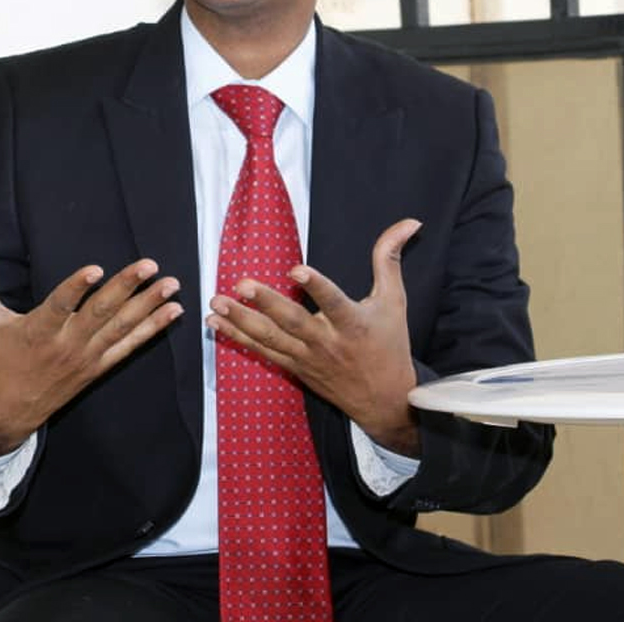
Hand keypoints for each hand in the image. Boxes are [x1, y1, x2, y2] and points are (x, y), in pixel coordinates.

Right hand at [0, 236, 182, 459]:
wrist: (4, 411)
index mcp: (36, 331)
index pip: (59, 306)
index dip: (76, 288)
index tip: (96, 269)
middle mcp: (65, 345)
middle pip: (100, 315)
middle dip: (127, 289)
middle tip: (150, 266)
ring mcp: (86, 358)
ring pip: (121, 329)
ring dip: (149, 306)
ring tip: (172, 284)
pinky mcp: (98, 367)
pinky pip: (129, 347)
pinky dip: (152, 330)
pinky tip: (173, 312)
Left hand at [206, 219, 422, 454]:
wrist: (384, 401)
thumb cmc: (389, 345)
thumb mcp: (394, 301)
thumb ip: (389, 260)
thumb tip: (409, 222)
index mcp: (353, 324)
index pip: (334, 303)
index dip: (317, 287)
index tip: (296, 269)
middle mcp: (327, 342)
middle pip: (293, 322)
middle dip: (266, 303)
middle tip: (241, 284)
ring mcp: (306, 358)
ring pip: (270, 339)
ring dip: (241, 321)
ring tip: (217, 303)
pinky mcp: (293, 368)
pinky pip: (261, 352)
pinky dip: (237, 338)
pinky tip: (215, 323)